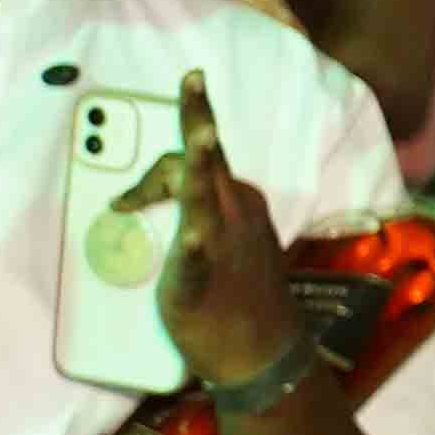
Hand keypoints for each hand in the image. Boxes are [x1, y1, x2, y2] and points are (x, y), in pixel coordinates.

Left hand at [137, 75, 300, 387]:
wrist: (262, 355)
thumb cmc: (243, 302)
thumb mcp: (231, 246)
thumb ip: (207, 217)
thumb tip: (181, 205)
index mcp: (240, 204)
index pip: (205, 156)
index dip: (177, 144)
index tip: (172, 108)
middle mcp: (233, 214)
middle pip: (202, 159)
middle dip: (194, 117)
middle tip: (191, 79)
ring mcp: (221, 244)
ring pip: (204, 192)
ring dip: (202, 162)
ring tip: (200, 134)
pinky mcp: (201, 279)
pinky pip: (199, 256)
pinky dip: (197, 244)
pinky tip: (196, 235)